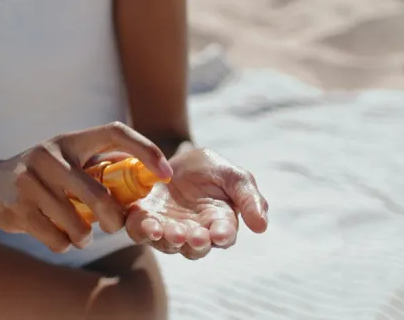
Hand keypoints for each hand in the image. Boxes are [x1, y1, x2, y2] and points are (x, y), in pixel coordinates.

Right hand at [0, 122, 172, 252]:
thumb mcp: (66, 162)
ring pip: (75, 221)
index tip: (166, 174)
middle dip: (113, 218)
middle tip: (115, 228)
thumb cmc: (41, 178)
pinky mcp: (17, 204)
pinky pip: (54, 235)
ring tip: (82, 237)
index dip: (145, 150)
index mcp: (70, 140)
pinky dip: (63, 244)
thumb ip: (98, 168)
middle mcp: (49, 153)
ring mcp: (30, 178)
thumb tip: (144, 184)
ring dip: (84, 237)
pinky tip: (60, 238)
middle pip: (97, 192)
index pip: (114, 131)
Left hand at [123, 144, 268, 259]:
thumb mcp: (233, 176)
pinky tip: (148, 225)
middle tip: (194, 235)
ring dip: (169, 240)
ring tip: (170, 231)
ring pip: (168, 244)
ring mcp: (168, 228)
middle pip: (195, 248)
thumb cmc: (209, 169)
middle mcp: (194, 232)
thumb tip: (262, 226)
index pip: (224, 236)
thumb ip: (249, 198)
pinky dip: (143, 231)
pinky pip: (141, 232)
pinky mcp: (144, 220)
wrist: (174, 155)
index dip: (222, 236)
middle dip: (195, 243)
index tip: (220, 234)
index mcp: (219, 223)